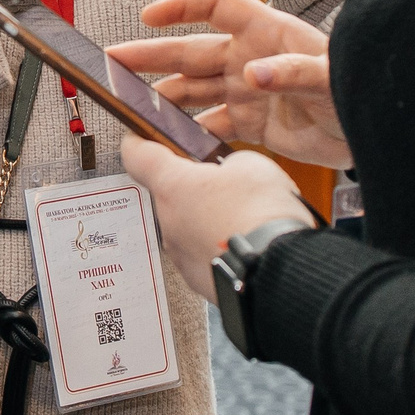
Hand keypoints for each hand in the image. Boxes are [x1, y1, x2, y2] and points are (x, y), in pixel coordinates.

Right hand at [106, 0, 349, 169]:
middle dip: (151, 56)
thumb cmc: (356, 90)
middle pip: (191, 51)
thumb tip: (254, 74)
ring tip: (131, 105)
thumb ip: (294, 72)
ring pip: (194, 91)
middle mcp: (248, 57)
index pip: (215, 6)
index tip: (149, 16)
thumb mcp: (330, 77)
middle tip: (114, 61)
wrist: (373, 131)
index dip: (181, 6)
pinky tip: (170, 140)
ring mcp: (247, 91)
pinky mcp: (252, 124)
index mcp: (265, 31)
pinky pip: (210, 127)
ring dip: (164, 97)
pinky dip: (189, 135)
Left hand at [122, 135, 312, 304]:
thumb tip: (227, 170)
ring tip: (243, 217)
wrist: (279, 271)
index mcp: (173, 186)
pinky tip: (245, 241)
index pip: (136, 154)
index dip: (139, 140)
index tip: (142, 136)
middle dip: (193, 186)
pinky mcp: (198, 278)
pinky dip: (218, 245)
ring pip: (187, 225)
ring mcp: (181, 254)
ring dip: (207, 218)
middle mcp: (168, 222)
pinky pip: (202, 252)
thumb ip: (226, 161)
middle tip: (223, 181)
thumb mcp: (250, 164)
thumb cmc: (262, 217)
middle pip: (169, 193)